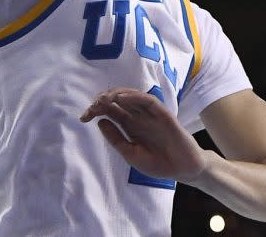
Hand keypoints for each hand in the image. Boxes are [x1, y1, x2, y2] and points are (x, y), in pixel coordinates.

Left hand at [81, 88, 209, 182]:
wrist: (182, 169)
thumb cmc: (158, 163)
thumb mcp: (130, 154)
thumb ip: (116, 139)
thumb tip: (100, 122)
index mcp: (130, 126)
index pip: (111, 112)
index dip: (96, 111)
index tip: (83, 117)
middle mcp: (139, 117)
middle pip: (118, 102)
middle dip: (103, 101)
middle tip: (91, 107)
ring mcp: (151, 114)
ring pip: (132, 97)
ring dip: (116, 95)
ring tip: (103, 99)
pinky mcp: (163, 114)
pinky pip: (148, 101)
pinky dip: (135, 97)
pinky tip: (122, 98)